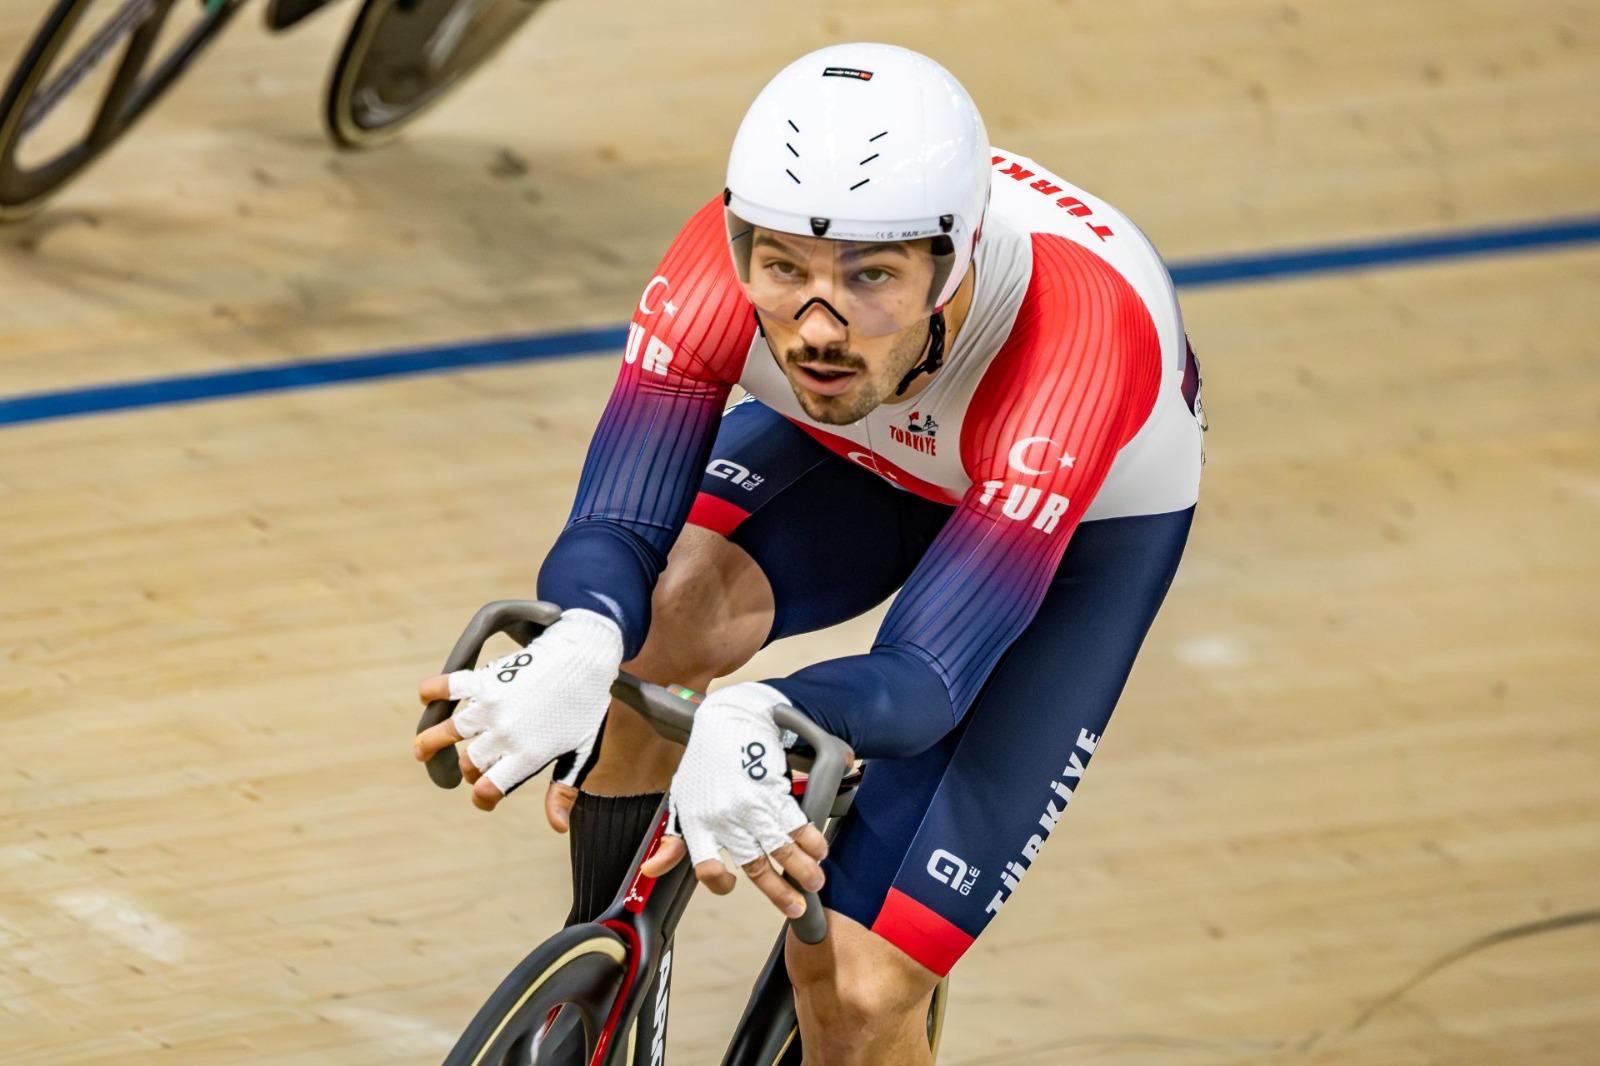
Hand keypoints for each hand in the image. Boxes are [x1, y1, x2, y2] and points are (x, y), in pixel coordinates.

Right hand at [413, 609, 622, 811]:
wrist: (585, 657)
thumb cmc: (587, 707)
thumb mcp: (581, 752)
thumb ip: (564, 790)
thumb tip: (558, 828)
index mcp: (528, 756)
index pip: (488, 789)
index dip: (482, 798)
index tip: (483, 796)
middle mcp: (505, 734)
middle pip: (470, 763)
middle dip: (469, 769)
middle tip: (474, 764)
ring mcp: (492, 706)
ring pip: (448, 732)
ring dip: (430, 742)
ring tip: (420, 749)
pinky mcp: (486, 679)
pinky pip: (450, 686)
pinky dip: (433, 691)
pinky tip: (426, 698)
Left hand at [640, 682, 828, 917]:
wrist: (730, 721)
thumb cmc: (704, 763)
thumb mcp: (681, 800)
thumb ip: (672, 840)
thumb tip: (652, 870)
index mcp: (698, 824)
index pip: (707, 867)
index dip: (719, 882)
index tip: (731, 883)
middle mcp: (726, 819)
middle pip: (755, 866)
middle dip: (780, 891)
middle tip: (797, 906)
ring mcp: (752, 806)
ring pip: (782, 849)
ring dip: (803, 869)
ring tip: (815, 881)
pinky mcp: (775, 791)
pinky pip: (797, 823)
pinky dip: (811, 840)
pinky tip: (819, 850)